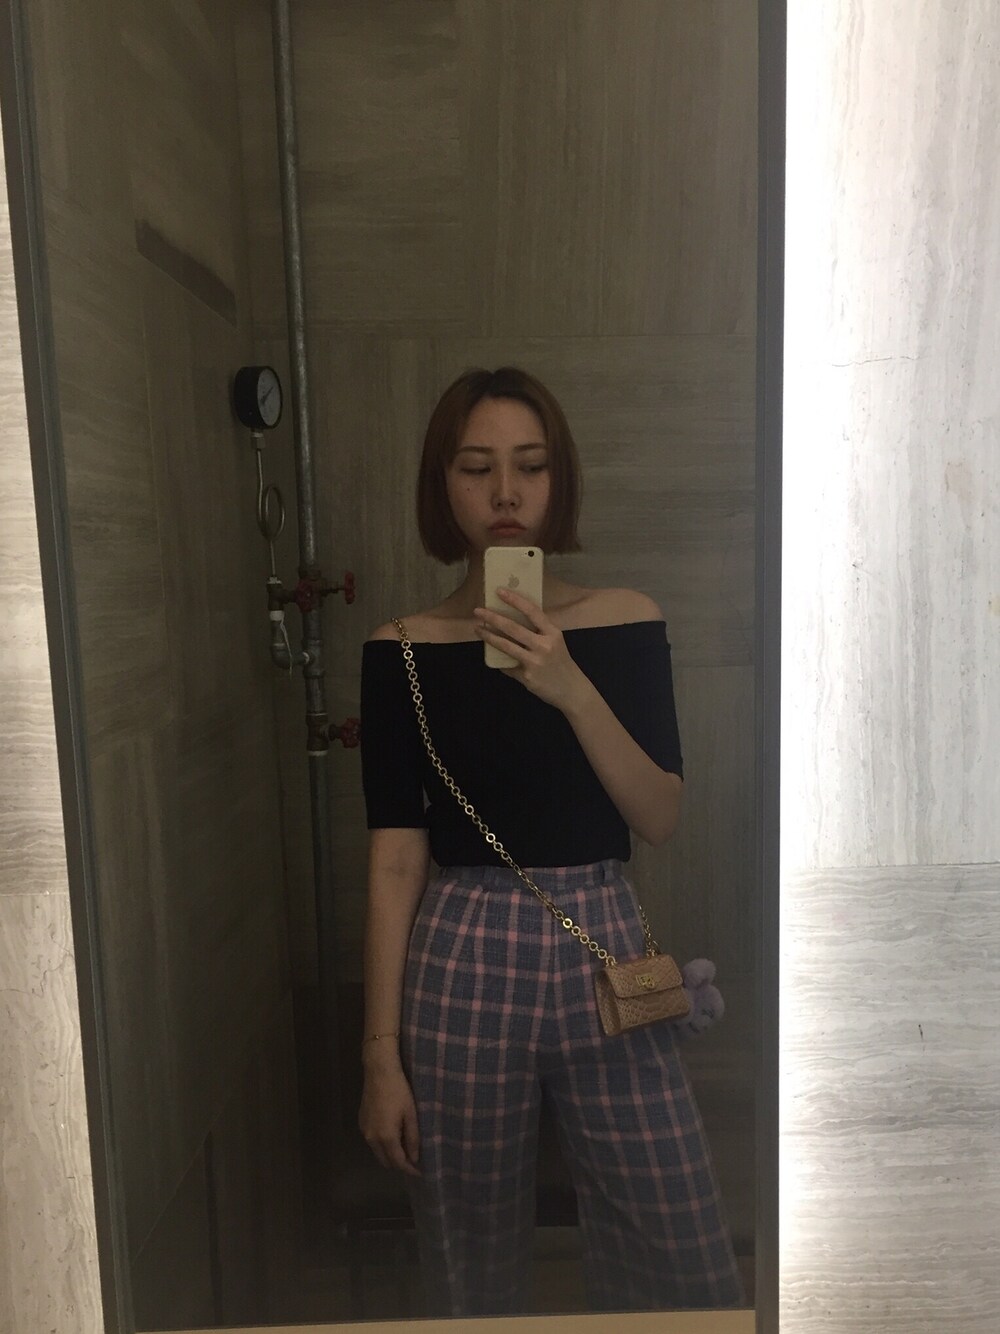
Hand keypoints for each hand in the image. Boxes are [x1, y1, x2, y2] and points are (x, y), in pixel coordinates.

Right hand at [359, 1065, 420, 1175]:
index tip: (420, 1173)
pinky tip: (392, 1136)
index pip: (398, 1162)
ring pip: (377, 1152)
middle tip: (413, 1161)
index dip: (409, 1169)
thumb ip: (412, 1138)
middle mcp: (372, 1138)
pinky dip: (382, 1144)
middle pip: (385, 1161)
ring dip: (389, 1154)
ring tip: (404, 1148)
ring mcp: (364, 1131)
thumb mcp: (411, 1114)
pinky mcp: (361, 1122)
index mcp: (386, 1137)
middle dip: (399, 1164)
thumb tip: (414, 1158)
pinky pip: (372, 1141)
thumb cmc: (399, 1091)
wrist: (379, 1072)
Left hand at [473, 587, 593, 714]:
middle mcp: (544, 645)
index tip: (499, 591)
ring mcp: (534, 662)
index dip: (515, 600)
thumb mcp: (555, 643)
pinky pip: (508, 665)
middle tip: (478, 611)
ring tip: (478, 629)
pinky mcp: (527, 676)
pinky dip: (500, 661)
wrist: (572, 690)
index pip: (532, 611)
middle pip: (513, 628)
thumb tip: (512, 623)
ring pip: (505, 645)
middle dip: (492, 618)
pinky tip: (494, 658)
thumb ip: (538, 633)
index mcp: (552, 633)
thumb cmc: (561, 663)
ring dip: (488, 636)